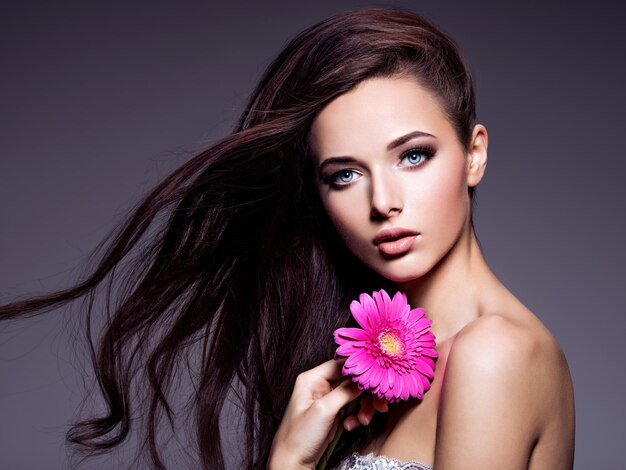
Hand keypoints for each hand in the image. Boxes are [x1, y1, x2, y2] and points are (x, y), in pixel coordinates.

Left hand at [268, 358, 388, 468]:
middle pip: (351, 379)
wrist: (293, 463)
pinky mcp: (333, 413)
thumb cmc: (299, 437)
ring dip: (363, 407)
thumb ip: (345, 391)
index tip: (376, 378)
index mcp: (311, 378)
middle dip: (365, 393)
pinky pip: (353, 407)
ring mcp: (327, 399)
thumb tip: (363, 378)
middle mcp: (319, 385)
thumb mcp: (324, 410)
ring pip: (355, 394)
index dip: (360, 369)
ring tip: (362, 421)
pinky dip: (357, 416)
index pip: (340, 364)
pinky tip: (352, 426)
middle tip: (379, 405)